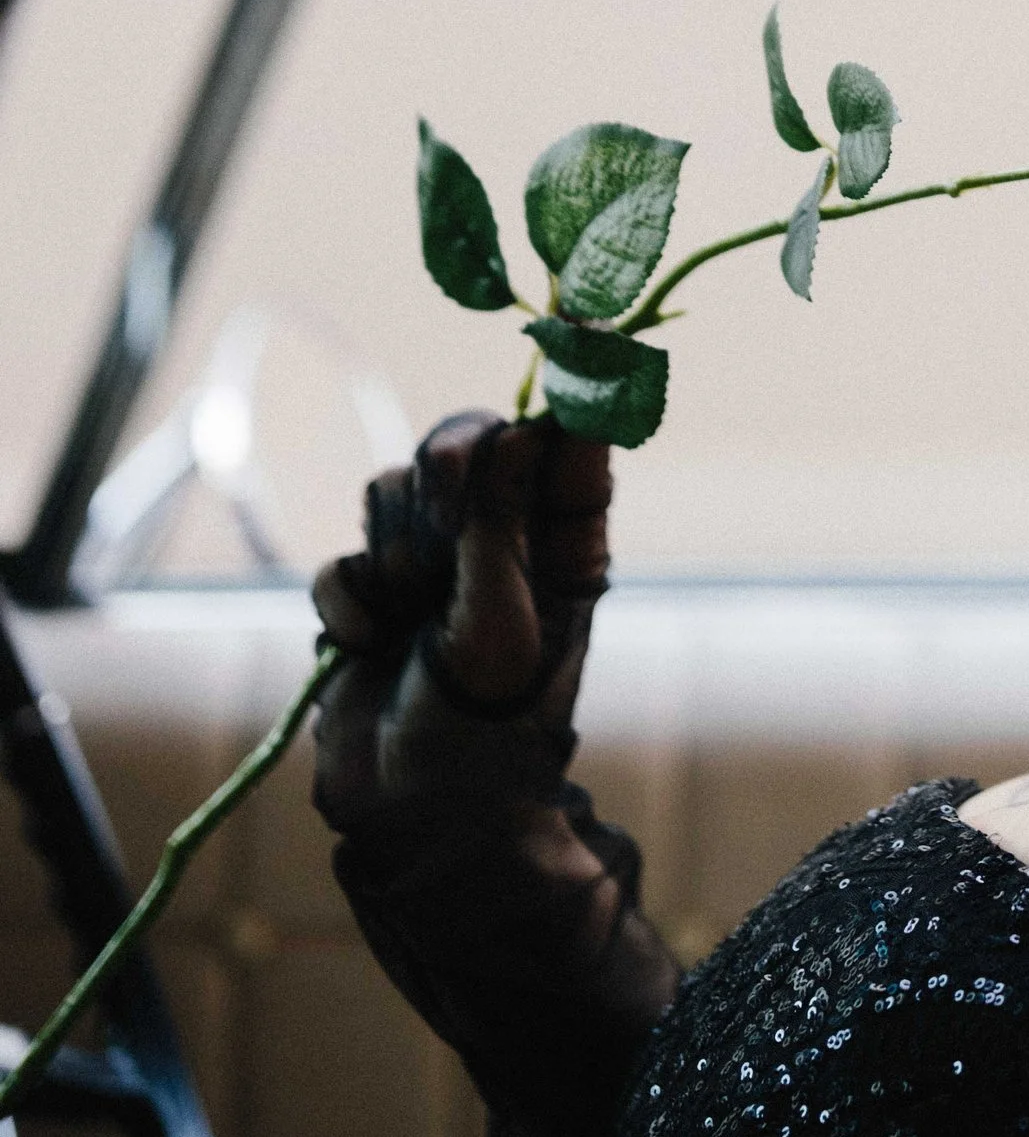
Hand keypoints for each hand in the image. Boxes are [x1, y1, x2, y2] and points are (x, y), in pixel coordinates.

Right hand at [311, 412, 612, 839]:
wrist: (415, 817)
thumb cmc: (489, 729)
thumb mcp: (509, 625)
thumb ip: (499, 524)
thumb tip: (518, 425)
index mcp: (563, 535)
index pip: (567, 430)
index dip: (570, 376)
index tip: (577, 320)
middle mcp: (499, 535)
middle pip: (461, 441)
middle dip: (445, 488)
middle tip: (448, 553)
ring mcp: (431, 561)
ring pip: (395, 487)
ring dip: (398, 554)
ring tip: (417, 625)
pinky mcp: (368, 592)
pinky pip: (344, 554)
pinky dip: (352, 601)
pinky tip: (371, 646)